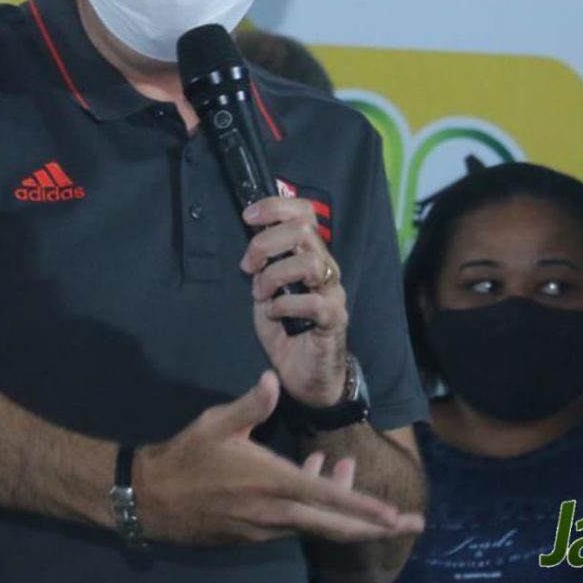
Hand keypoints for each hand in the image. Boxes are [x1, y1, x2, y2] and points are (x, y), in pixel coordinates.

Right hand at [134, 371, 423, 545]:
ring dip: (342, 504)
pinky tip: (316, 473)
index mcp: (273, 484)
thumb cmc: (187, 457)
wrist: (149, 499)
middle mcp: (276, 513)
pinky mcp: (254, 532)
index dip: (365, 507)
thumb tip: (274, 378)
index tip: (395, 515)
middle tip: (412, 524)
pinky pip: (296, 521)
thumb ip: (251, 403)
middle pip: (336, 525)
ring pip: (317, 522)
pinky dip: (315, 502)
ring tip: (350, 469)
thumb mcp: (217, 424)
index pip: (330, 498)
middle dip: (377, 526)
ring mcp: (265, 527)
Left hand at [240, 197, 346, 405]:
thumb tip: (250, 248)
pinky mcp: (334, 320)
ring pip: (310, 262)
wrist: (307, 376)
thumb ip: (263, 268)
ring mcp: (332, 293)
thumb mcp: (267, 292)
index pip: (304, 213)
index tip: (248, 217)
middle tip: (248, 266)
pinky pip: (314, 303)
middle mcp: (326, 267)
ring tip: (261, 294)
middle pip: (304, 230)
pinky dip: (286, 305)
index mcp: (310, 255)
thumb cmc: (287, 330)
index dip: (276, 207)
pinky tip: (273, 314)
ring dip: (275, 275)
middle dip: (266, 242)